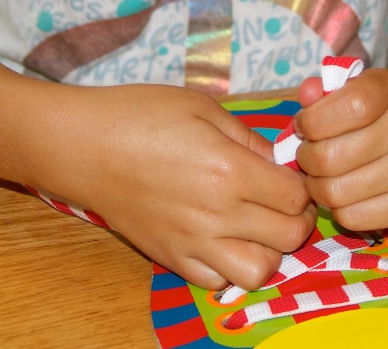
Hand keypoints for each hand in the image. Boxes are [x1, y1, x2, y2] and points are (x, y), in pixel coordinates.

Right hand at [37, 84, 315, 290]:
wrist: (84, 145)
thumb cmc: (141, 115)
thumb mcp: (201, 107)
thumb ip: (246, 136)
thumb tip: (276, 161)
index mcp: (229, 170)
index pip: (295, 198)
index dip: (303, 186)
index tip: (293, 174)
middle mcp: (216, 214)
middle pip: (288, 238)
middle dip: (297, 218)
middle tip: (283, 199)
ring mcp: (192, 242)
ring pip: (258, 273)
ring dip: (269, 250)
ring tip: (256, 225)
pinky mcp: (169, 258)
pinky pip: (216, 282)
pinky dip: (229, 266)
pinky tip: (222, 238)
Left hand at [293, 68, 387, 231]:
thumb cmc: (383, 118)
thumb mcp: (357, 92)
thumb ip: (326, 92)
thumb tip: (307, 93)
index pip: (349, 106)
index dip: (313, 119)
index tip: (305, 125)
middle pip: (331, 156)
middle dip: (306, 157)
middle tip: (308, 154)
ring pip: (335, 191)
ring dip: (316, 185)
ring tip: (320, 174)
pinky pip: (351, 217)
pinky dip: (336, 208)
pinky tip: (342, 193)